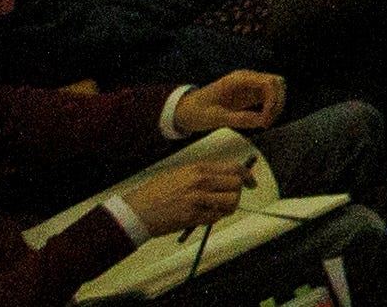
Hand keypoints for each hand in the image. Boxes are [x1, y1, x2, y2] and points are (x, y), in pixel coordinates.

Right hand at [121, 154, 254, 236]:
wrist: (136, 211)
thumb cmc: (155, 193)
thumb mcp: (180, 174)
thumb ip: (203, 174)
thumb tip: (225, 178)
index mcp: (197, 168)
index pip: (233, 168)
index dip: (246, 176)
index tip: (251, 183)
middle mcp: (200, 182)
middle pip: (236, 185)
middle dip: (237, 193)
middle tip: (230, 199)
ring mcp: (197, 199)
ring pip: (230, 202)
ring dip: (228, 208)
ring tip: (217, 209)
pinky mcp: (192, 217)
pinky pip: (215, 217)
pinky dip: (215, 218)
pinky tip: (205, 216)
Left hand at [170, 70, 283, 134]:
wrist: (184, 110)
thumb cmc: (196, 112)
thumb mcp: (215, 118)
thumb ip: (239, 119)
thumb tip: (263, 121)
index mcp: (239, 79)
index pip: (269, 82)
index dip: (273, 100)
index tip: (266, 119)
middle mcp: (247, 79)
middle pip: (277, 83)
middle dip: (277, 102)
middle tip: (267, 122)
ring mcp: (249, 85)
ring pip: (276, 88)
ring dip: (276, 105)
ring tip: (265, 122)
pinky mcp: (249, 93)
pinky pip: (268, 96)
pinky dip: (270, 107)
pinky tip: (262, 120)